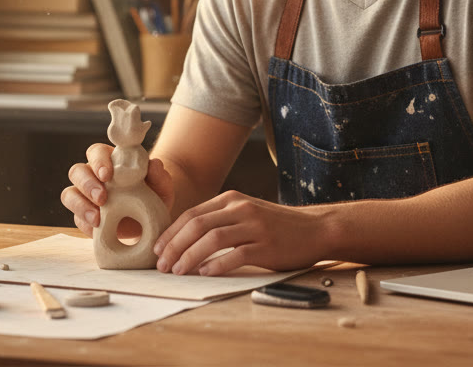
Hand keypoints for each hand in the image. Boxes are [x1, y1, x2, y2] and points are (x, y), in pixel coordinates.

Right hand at [60, 143, 173, 236]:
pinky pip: (76, 218)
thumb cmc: (155, 196)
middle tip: (102, 198)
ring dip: (80, 205)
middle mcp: (93, 175)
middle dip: (87, 184)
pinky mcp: (83, 216)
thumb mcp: (162, 187)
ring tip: (97, 219)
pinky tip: (97, 229)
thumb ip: (159, 175)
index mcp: (110, 160)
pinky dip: (85, 223)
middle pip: (77, 172)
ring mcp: (85, 196)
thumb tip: (155, 164)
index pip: (96, 152)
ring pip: (69, 194)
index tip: (107, 175)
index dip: (98, 161)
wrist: (152, 220)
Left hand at [153, 190, 324, 275]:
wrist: (316, 229)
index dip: (170, 233)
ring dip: (190, 256)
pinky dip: (217, 265)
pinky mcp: (267, 246)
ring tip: (178, 271)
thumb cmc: (276, 226)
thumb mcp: (246, 212)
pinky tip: (205, 273)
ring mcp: (254, 227)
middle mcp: (241, 209)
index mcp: (231, 199)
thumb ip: (220, 219)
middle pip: (197, 225)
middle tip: (162, 265)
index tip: (157, 250)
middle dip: (174, 246)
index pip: (191, 214)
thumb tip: (184, 239)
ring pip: (212, 239)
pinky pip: (236, 255)